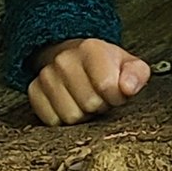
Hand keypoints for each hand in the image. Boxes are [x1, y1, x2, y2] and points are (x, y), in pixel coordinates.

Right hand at [26, 38, 148, 126]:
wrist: (75, 58)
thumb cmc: (106, 66)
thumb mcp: (129, 65)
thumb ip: (137, 74)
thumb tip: (128, 88)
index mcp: (90, 49)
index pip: (107, 86)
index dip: (117, 96)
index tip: (116, 93)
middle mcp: (64, 60)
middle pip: (89, 104)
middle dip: (100, 106)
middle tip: (100, 97)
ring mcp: (46, 76)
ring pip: (70, 117)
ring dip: (83, 115)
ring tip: (86, 101)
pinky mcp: (34, 92)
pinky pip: (52, 121)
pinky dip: (64, 119)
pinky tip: (71, 105)